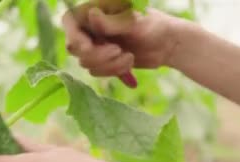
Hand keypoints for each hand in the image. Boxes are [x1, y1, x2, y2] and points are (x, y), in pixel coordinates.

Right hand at [62, 7, 181, 76]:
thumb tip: (91, 13)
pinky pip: (98, 72)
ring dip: (109, 66)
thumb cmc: (155, 26)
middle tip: (119, 51)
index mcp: (97, 11)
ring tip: (130, 59)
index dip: (75, 36)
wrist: (169, 45)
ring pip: (87, 64)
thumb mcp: (134, 23)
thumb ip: (111, 22)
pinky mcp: (104, 61)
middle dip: (97, 55)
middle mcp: (92, 28)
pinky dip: (114, 72)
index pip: (70, 22)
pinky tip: (130, 70)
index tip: (90, 47)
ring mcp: (97, 45)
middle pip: (76, 48)